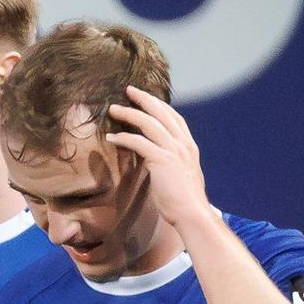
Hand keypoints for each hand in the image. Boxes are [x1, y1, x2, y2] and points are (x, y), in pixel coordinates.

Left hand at [105, 86, 209, 232]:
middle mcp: (183, 144)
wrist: (192, 214)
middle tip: (128, 90)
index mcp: (189, 146)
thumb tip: (156, 158)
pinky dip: (124, 137)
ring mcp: (174, 151)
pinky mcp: (162, 160)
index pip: (174, 118)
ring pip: (149, 123)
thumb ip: (171, 162)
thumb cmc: (183, 200)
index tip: (145, 98)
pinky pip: (139, 142)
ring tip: (113, 109)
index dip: (159, 105)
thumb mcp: (179, 174)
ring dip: (129, 113)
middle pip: (162, 113)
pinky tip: (111, 137)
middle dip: (144, 99)